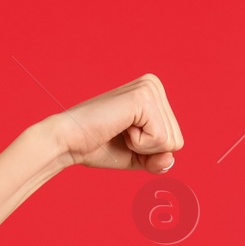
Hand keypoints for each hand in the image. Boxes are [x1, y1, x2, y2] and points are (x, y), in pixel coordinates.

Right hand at [50, 74, 183, 172]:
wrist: (68, 142)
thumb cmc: (97, 146)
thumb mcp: (137, 157)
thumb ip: (158, 160)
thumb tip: (171, 158)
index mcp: (154, 94)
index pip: (175, 140)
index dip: (150, 151)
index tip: (124, 136)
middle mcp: (153, 85)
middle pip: (176, 141)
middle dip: (148, 149)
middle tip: (120, 134)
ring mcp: (149, 88)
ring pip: (170, 141)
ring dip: (142, 146)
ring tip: (119, 130)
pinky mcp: (143, 97)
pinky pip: (159, 139)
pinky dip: (139, 144)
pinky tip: (119, 128)